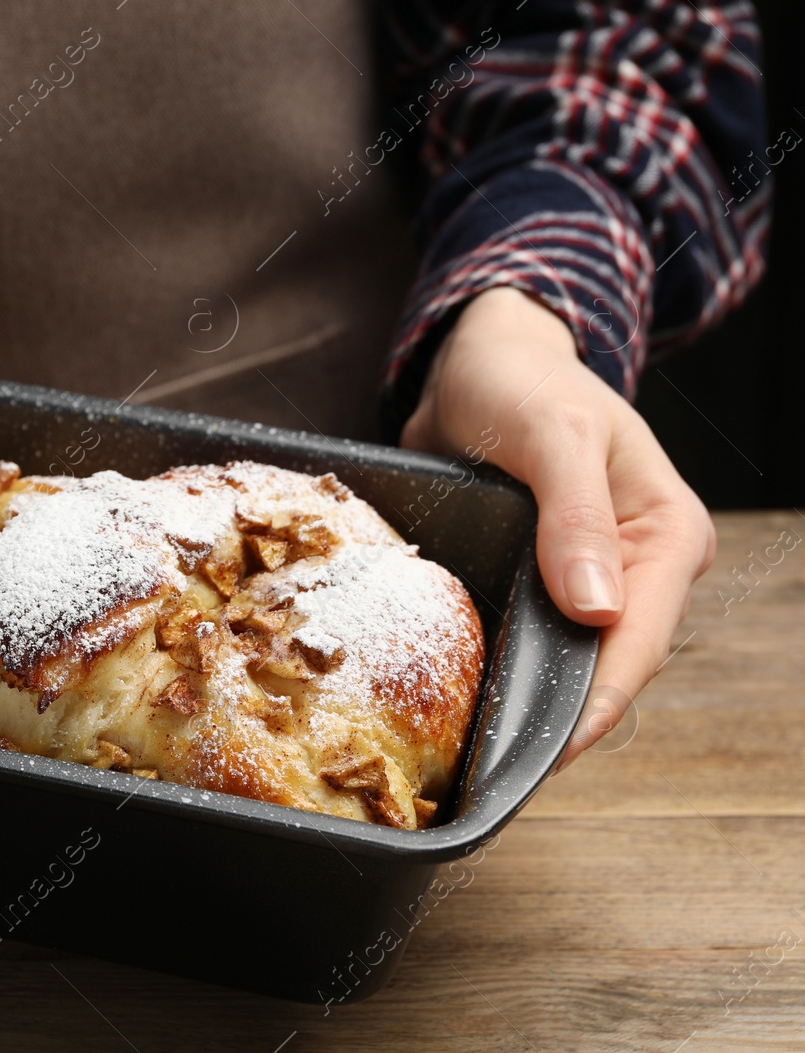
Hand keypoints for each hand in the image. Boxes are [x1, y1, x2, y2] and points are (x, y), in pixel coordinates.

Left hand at [400, 287, 715, 767]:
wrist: (478, 362)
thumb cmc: (521, 383)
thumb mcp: (551, 435)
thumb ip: (574, 516)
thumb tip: (598, 609)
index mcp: (666, 536)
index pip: (638, 642)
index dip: (595, 705)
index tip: (542, 754)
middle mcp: (638, 570)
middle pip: (608, 667)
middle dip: (560, 717)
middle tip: (493, 769)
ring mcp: (591, 582)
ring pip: (569, 664)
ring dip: (530, 703)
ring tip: (475, 754)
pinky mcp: (542, 585)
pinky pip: (533, 643)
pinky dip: (505, 671)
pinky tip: (465, 703)